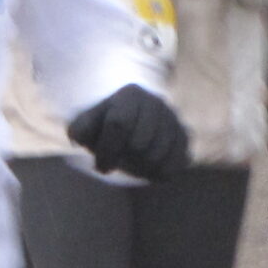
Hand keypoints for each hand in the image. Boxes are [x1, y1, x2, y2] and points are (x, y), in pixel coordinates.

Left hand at [67, 84, 190, 180]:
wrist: (131, 118)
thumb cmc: (103, 125)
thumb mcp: (85, 123)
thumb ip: (81, 130)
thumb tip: (83, 139)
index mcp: (131, 94)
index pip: (119, 125)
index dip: (107, 151)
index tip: (100, 166)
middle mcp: (157, 103)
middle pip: (140, 144)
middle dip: (124, 160)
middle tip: (117, 163)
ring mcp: (174, 119)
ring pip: (157, 157)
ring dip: (139, 169)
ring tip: (129, 166)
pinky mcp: (185, 136)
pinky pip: (174, 165)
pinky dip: (157, 173)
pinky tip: (145, 169)